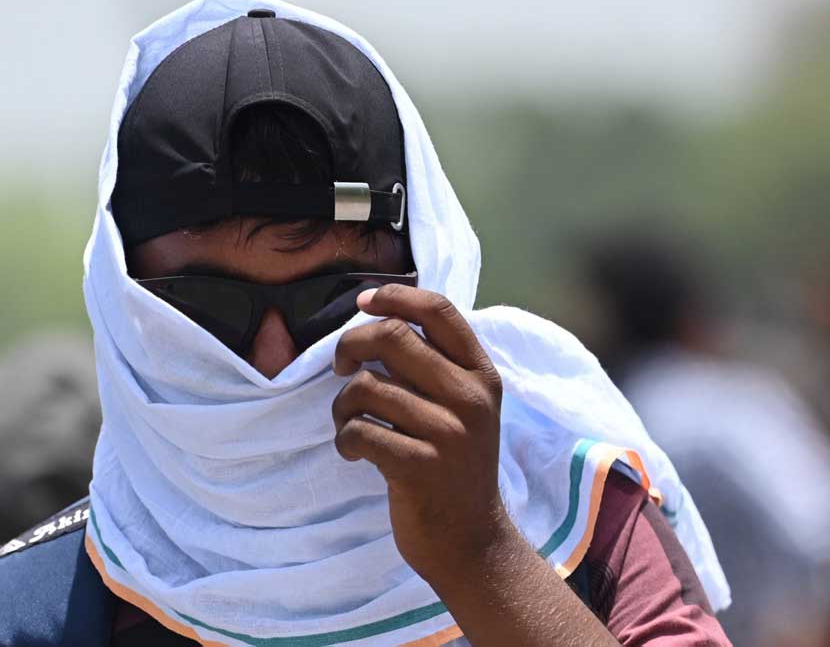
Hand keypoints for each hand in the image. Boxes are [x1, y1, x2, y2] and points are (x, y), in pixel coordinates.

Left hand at [332, 284, 510, 581]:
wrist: (471, 539)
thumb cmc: (457, 466)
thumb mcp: (465, 408)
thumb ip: (436, 367)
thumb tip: (378, 320)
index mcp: (480, 375)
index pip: (439, 310)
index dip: (394, 296)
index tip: (364, 304)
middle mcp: (469, 397)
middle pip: (393, 337)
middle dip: (352, 344)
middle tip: (342, 366)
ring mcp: (447, 433)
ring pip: (366, 387)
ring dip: (342, 405)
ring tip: (351, 423)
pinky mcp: (419, 466)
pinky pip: (358, 431)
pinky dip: (344, 439)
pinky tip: (355, 452)